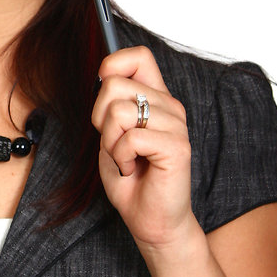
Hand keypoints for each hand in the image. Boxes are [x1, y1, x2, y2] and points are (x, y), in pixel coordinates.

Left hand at [91, 46, 196, 253]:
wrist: (152, 221)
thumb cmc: (132, 181)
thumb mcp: (111, 137)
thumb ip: (110, 108)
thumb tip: (103, 77)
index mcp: (155, 100)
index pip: (138, 56)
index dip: (112, 65)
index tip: (104, 94)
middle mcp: (169, 107)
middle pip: (114, 85)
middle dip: (99, 120)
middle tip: (114, 145)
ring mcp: (176, 125)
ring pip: (119, 112)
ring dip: (110, 143)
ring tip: (125, 160)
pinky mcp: (177, 147)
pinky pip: (130, 138)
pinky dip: (121, 158)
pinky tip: (133, 169)